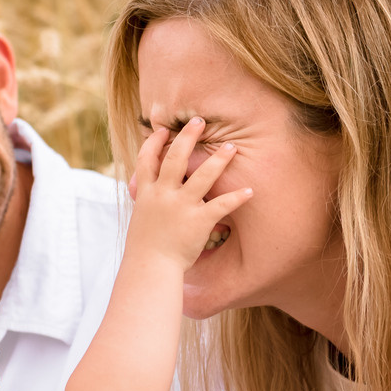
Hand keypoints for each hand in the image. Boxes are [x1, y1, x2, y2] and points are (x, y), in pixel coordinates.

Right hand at [128, 117, 252, 268]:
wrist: (149, 269)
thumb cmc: (144, 250)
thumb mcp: (141, 220)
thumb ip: (148, 204)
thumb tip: (152, 196)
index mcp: (146, 193)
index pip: (146, 159)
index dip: (155, 142)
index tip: (163, 130)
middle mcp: (162, 195)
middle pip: (175, 157)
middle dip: (188, 137)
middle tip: (200, 121)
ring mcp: (180, 207)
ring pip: (202, 176)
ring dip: (219, 159)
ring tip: (232, 147)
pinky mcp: (198, 221)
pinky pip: (221, 205)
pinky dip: (236, 197)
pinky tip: (250, 190)